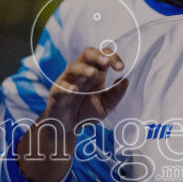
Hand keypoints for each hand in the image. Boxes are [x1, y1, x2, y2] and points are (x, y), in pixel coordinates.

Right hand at [15, 47, 128, 181]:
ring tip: (92, 74)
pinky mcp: (57, 92)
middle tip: (107, 62)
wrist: (68, 127)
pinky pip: (61, 86)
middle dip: (97, 55)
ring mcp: (68, 81)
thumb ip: (116, 94)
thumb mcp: (106, 106)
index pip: (103, 57)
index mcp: (96, 73)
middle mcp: (82, 73)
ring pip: (73, 67)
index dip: (112, 58)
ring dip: (83, 69)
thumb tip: (125, 80)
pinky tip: (74, 90)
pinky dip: (67, 86)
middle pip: (87, 54)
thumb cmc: (87, 113)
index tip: (121, 67)